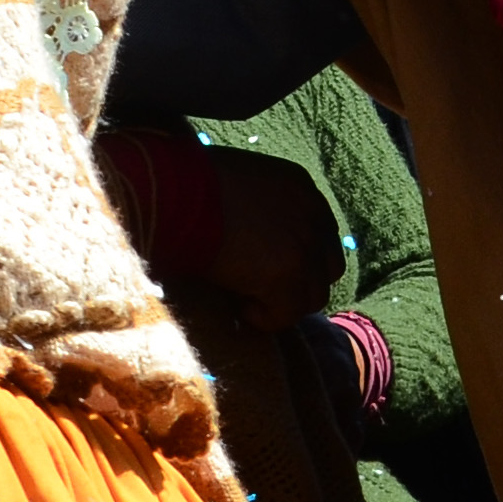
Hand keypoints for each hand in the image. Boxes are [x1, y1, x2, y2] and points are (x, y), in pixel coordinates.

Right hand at [200, 145, 342, 332]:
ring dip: (282, 304)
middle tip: (263, 291)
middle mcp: (313, 214)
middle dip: (299, 284)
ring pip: (312, 297)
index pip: (322, 235)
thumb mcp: (237, 184)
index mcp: (301, 188)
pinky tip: (238, 307)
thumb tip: (253, 240)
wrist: (175, 192)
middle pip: (327, 268)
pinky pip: (285, 315)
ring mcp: (304, 246)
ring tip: (245, 299)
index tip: (272, 271)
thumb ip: (258, 208)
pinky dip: (264, 318)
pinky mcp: (286, 275)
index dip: (301, 259)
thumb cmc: (189, 185)